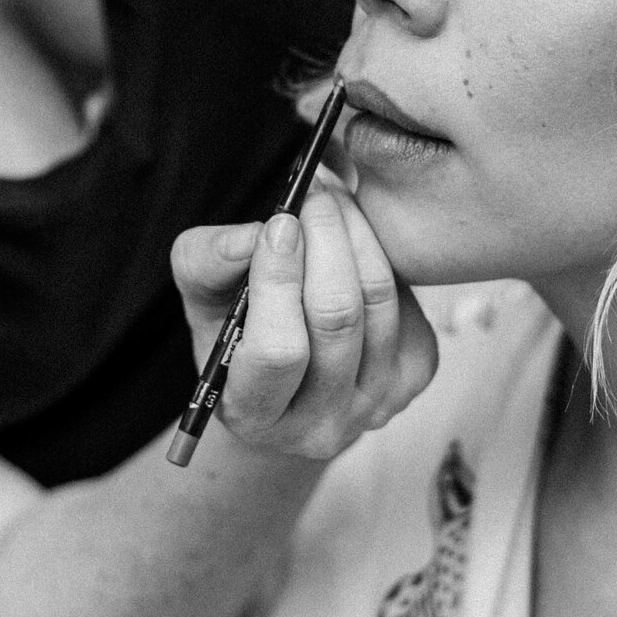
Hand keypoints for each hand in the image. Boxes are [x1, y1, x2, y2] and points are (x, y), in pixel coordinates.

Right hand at [170, 176, 438, 459]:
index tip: (279, 222)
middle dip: (326, 242)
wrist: (292, 382)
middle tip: (315, 190)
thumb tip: (253, 234)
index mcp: (254, 413)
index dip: (279, 281)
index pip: (277, 352)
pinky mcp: (414, 376)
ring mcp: (375, 405)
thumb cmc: (236, 334)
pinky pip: (407, 305)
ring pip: (378, 305)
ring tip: (335, 198)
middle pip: (337, 320)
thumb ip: (206, 263)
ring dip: (358, 237)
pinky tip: (356, 238)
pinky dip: (382, 259)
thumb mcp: (202, 301)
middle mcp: (319, 426)